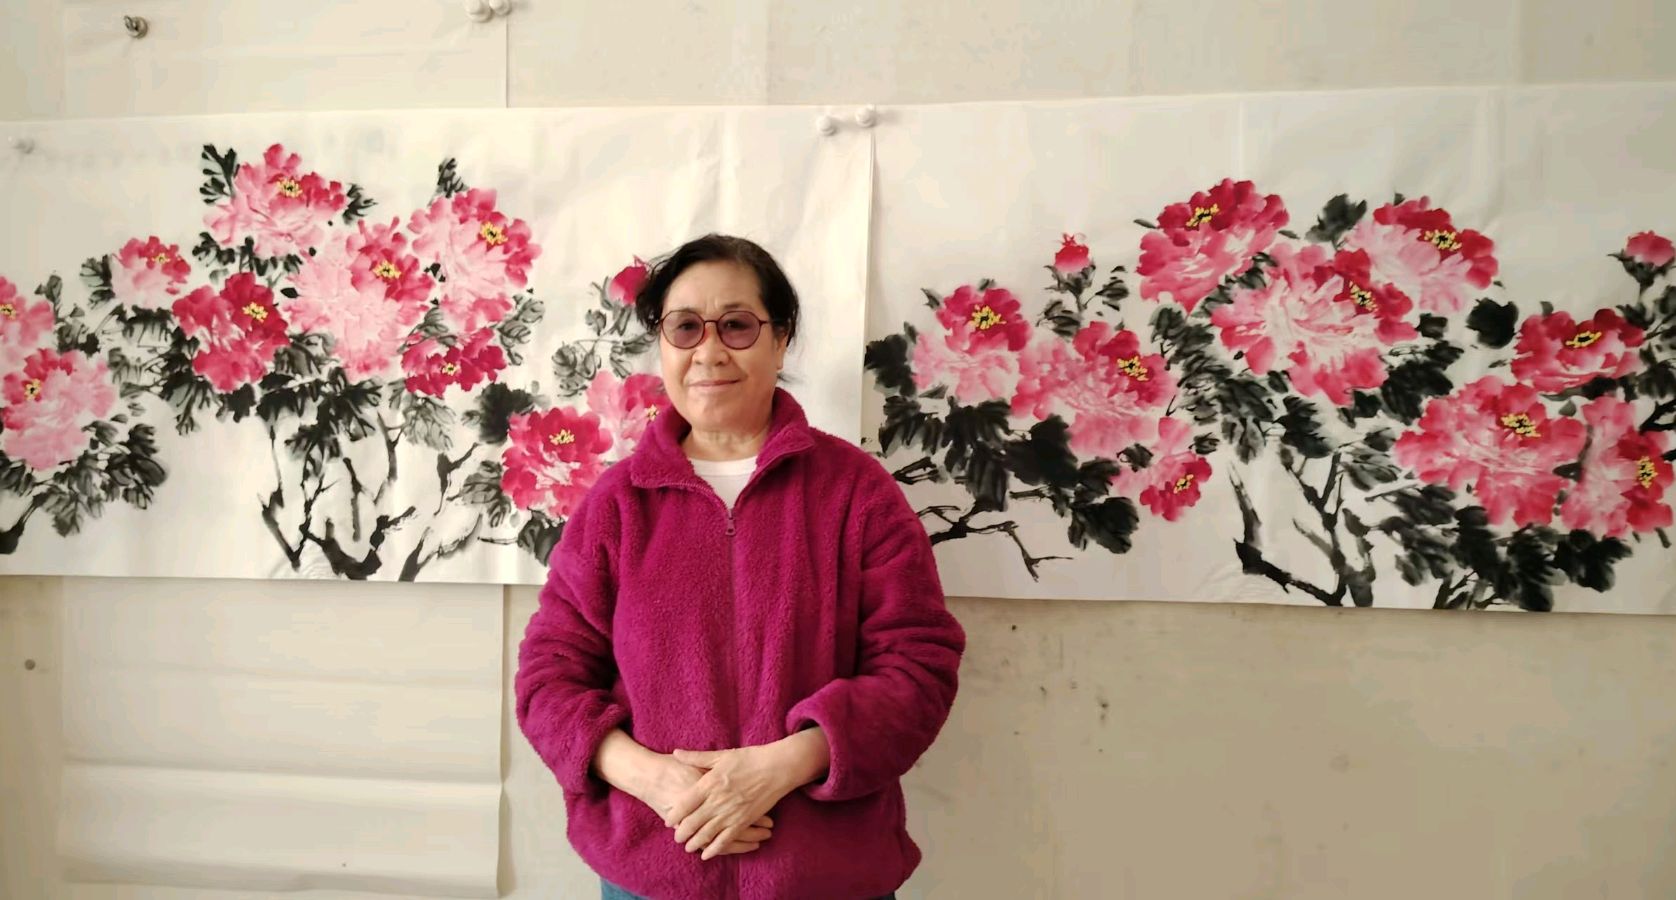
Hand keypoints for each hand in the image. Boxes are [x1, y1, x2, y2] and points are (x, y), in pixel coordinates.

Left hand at [634, 753, 774, 856]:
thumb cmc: (749, 758)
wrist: (777, 767)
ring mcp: (730, 813)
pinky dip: (715, 849)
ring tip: (688, 847)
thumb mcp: (721, 755)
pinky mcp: (743, 821)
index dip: (674, 815)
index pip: (685, 804)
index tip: (668, 821)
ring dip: (695, 843)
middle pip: (692, 822)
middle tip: (676, 838)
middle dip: (682, 833)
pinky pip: (726, 840)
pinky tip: (707, 855)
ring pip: (707, 834)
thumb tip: (675, 753)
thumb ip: (696, 757)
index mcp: (709, 783)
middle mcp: (717, 801)